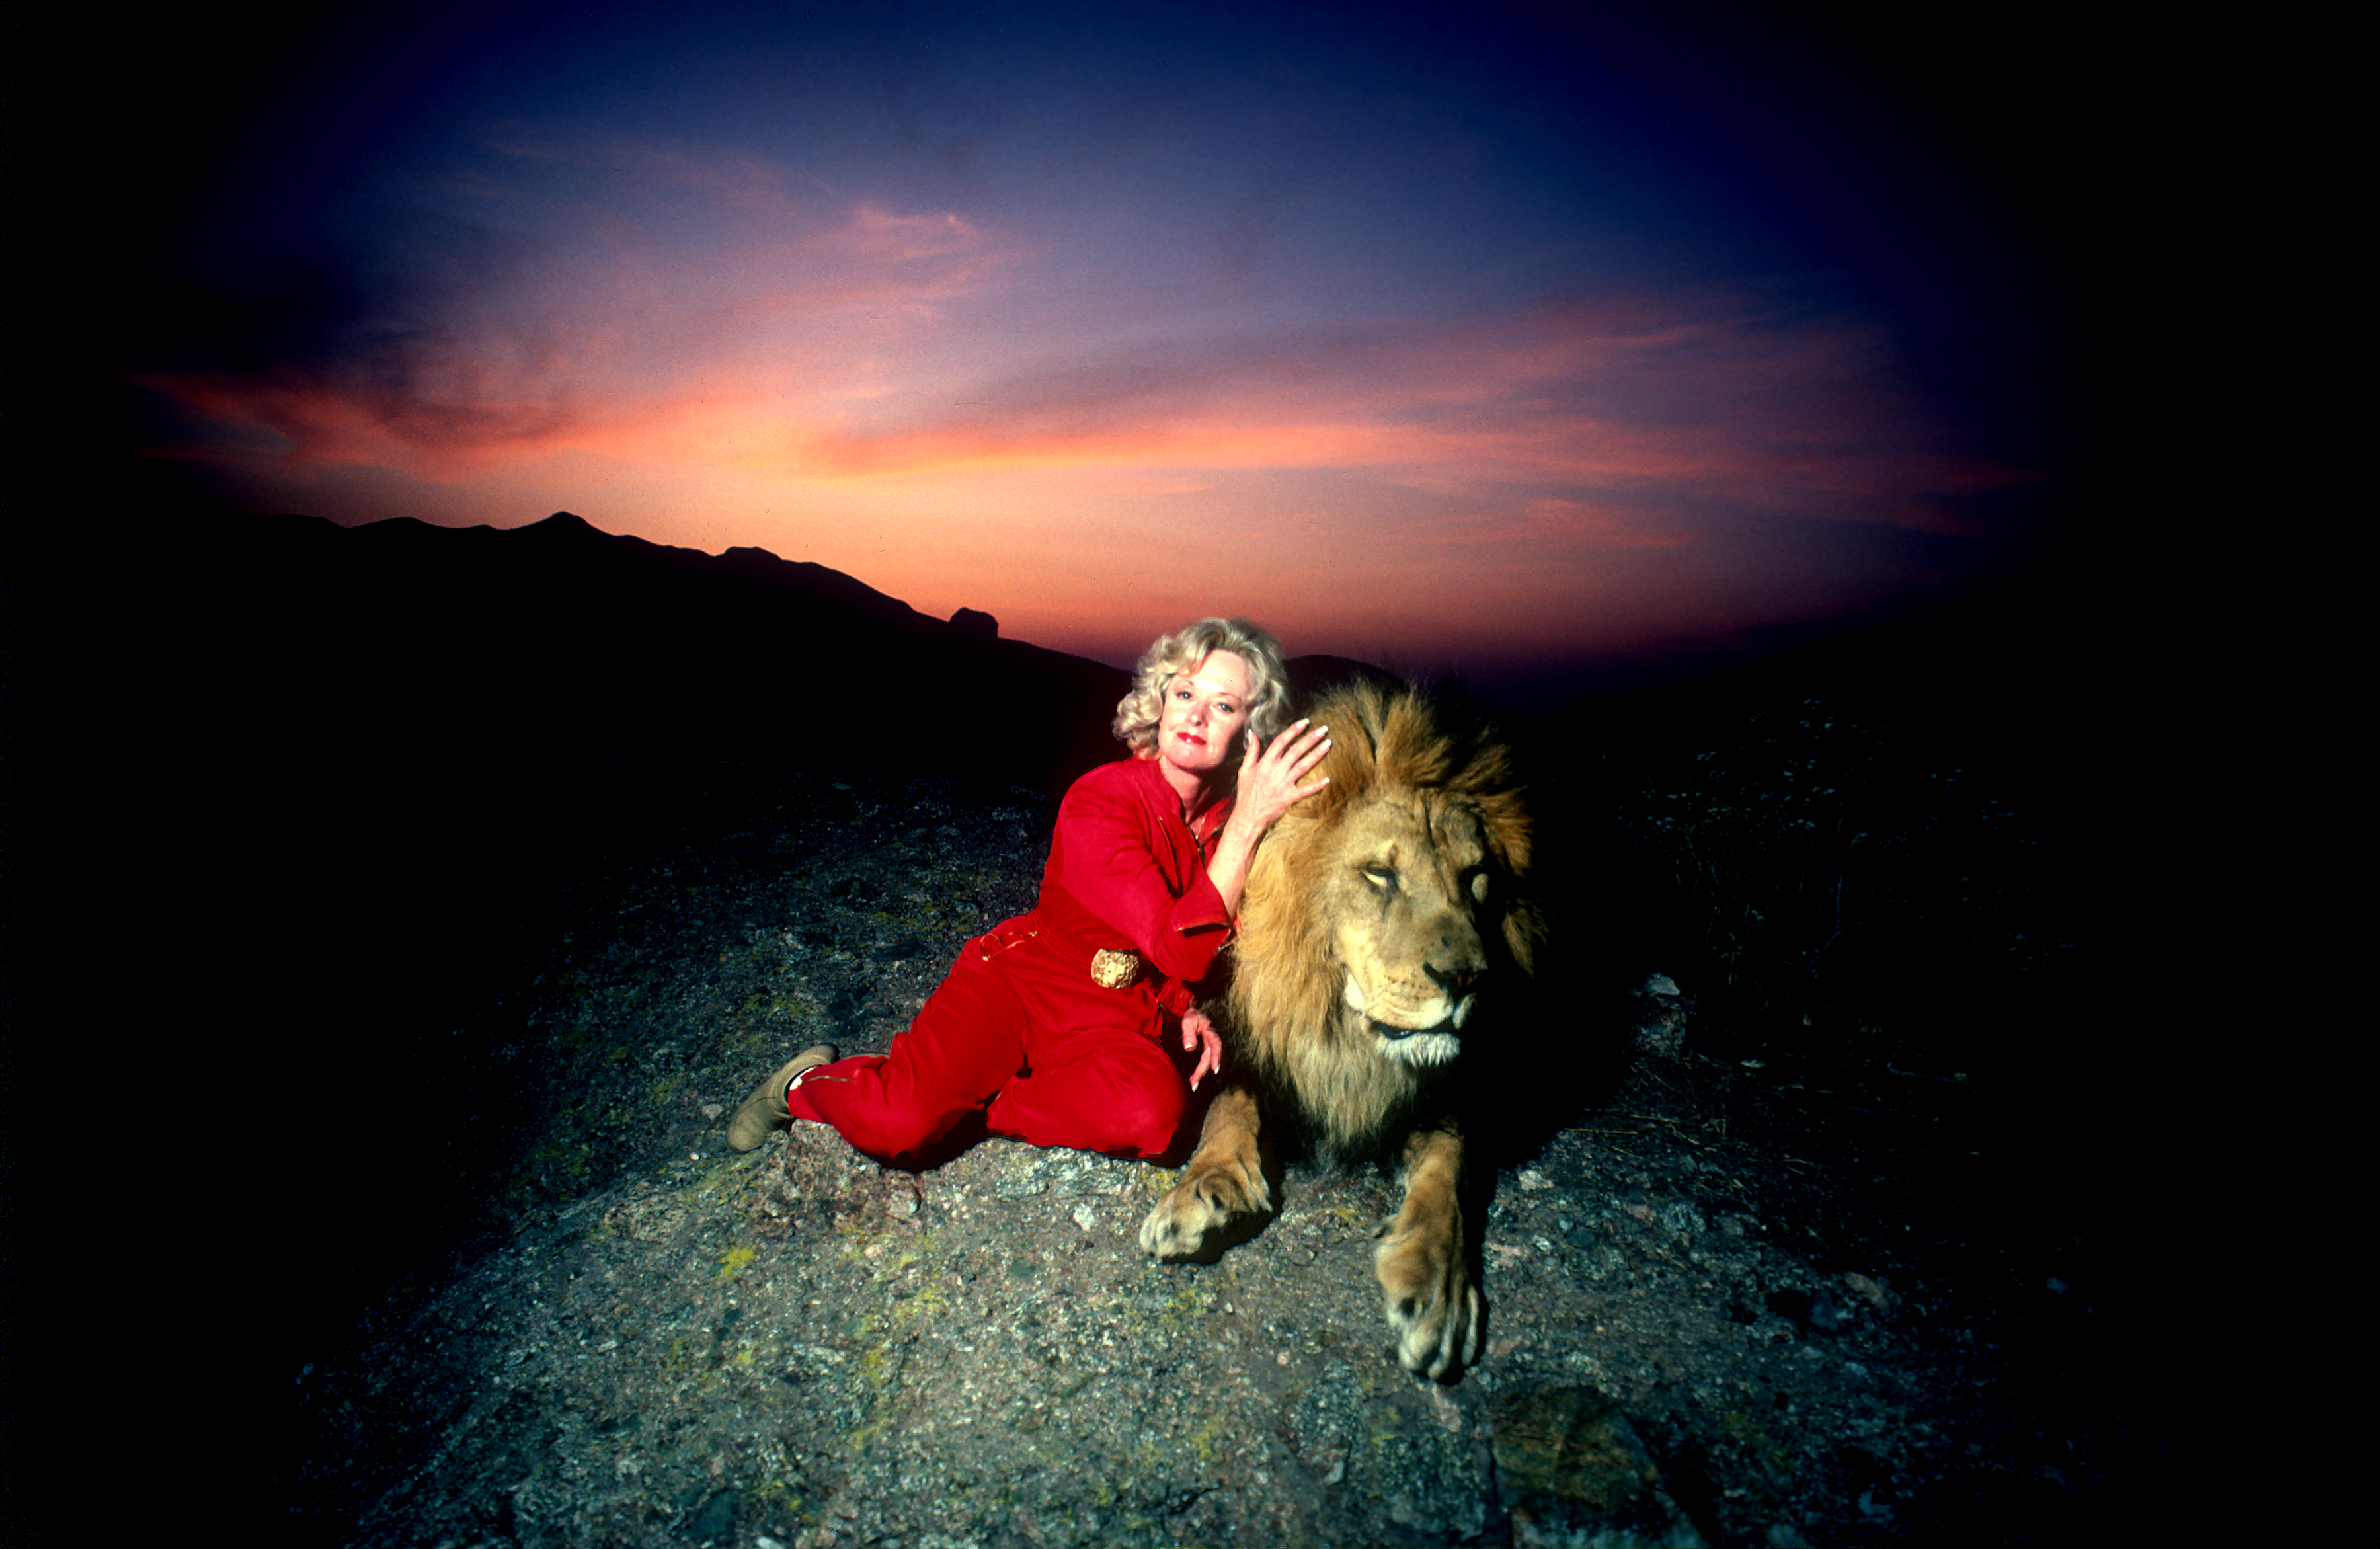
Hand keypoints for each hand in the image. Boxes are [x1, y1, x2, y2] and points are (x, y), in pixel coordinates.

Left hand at [1179, 1008, 1223, 1090]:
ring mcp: (1209, 1045)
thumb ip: (1189, 1034)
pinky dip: (1200, 1068)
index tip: (1215, 1069)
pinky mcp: (1205, 1048)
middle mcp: (1212, 1040)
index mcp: (1211, 1032)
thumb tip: (1189, 1048)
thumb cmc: (1191, 1015)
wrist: (1194, 1012)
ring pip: (1206, 1061)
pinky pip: (1204, 1060)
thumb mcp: (1188, 1021)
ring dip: (1200, 1073)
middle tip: (1194, 1084)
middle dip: (1202, 1071)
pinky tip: (1194, 1077)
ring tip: (1193, 1084)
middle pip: (1208, 1058)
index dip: (1216, 1057)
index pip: (1215, 1046)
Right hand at [1230, 718, 1331, 836]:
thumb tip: (1252, 733)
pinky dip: (1316, 785)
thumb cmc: (1246, 793)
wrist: (1248, 816)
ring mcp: (1284, 783)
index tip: (1305, 722)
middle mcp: (1276, 770)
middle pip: (1296, 750)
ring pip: (1304, 765)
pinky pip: (1306, 790)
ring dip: (1317, 754)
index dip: (1293, 730)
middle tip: (1324, 729)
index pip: (1281, 741)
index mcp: (1265, 762)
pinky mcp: (1289, 797)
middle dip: (1311, 738)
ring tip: (1329, 744)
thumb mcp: (1244, 769)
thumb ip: (1251, 750)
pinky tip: (1327, 779)